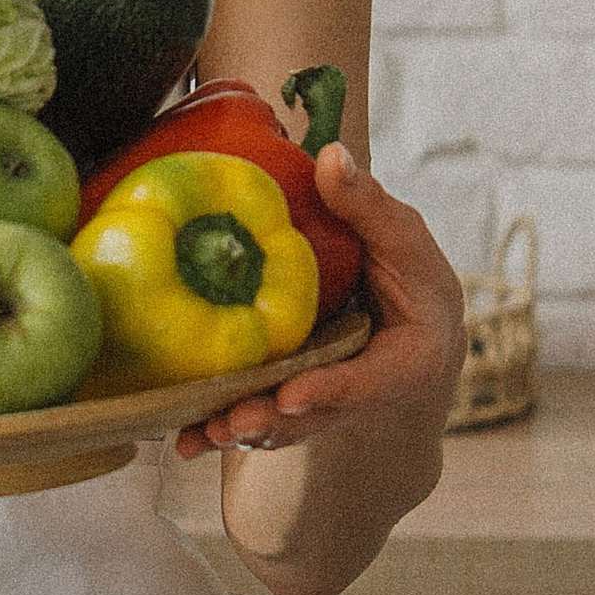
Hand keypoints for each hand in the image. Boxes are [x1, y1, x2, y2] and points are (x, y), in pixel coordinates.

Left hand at [172, 146, 465, 462]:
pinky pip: (260, 416)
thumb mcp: (402, 237)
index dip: (333, 390)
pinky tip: (181, 437)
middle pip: (316, 415)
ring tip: (195, 436)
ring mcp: (326, 403)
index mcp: (408, 358)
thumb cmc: (411, 275)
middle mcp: (363, 392)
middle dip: (271, 421)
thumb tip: (333, 157)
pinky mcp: (293, 399)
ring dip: (239, 431)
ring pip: (282, 425)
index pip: (369, 380)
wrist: (413, 324)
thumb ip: (367, 206)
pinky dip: (223, 428)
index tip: (293, 394)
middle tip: (229, 423)